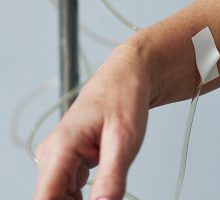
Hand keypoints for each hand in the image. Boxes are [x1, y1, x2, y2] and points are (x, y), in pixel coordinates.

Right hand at [34, 44, 151, 199]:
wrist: (128, 78)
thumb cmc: (124, 97)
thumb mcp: (125, 139)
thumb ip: (112, 177)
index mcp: (61, 147)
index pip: (45, 198)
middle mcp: (53, 154)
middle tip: (108, 197)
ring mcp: (59, 158)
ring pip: (61, 198)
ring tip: (109, 190)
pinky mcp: (69, 161)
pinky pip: (70, 189)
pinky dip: (85, 197)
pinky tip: (105, 190)